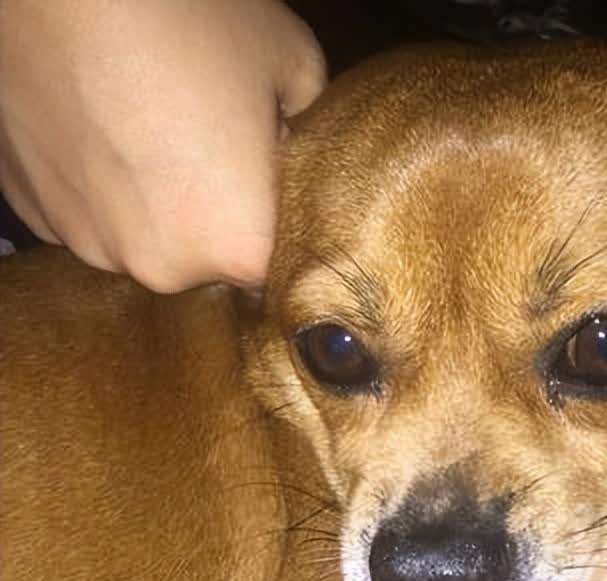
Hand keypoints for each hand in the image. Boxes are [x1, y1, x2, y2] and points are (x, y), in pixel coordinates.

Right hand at [0, 0, 324, 291]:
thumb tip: (295, 148)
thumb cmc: (187, 17)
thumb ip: (308, 129)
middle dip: (217, 212)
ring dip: (154, 200)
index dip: (280, 217)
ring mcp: (91, 245)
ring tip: (151, 125)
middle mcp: (162, 266)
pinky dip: (100, 185)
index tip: (272, 171)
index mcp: (237, 247)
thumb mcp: (293, 61)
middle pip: (207, 258)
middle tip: (212, 137)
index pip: (280, 266)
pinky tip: (103, 127)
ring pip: (144, 237)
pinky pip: (90, 214)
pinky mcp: (35, 213)